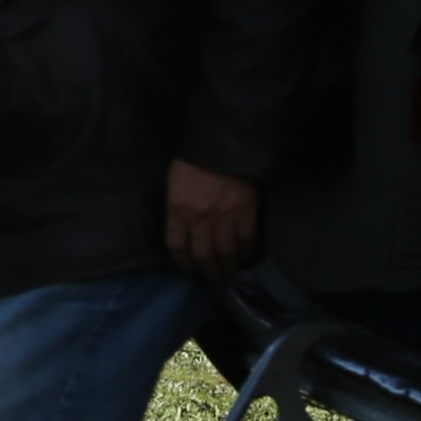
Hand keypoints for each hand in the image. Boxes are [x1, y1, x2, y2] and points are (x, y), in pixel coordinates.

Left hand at [166, 161, 261, 275]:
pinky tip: (245, 258)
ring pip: (226, 253)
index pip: (177, 246)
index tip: (189, 268)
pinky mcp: (246, 214)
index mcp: (177, 210)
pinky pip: (246, 242)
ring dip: (227, 266)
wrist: (222, 144)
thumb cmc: (193, 161)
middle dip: (208, 270)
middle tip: (213, 276)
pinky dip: (246, 253)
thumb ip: (177, 208)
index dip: (183, 261)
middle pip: (203, 255)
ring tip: (228, 272)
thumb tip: (183, 229)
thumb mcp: (174, 184)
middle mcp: (200, 219)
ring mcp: (225, 218)